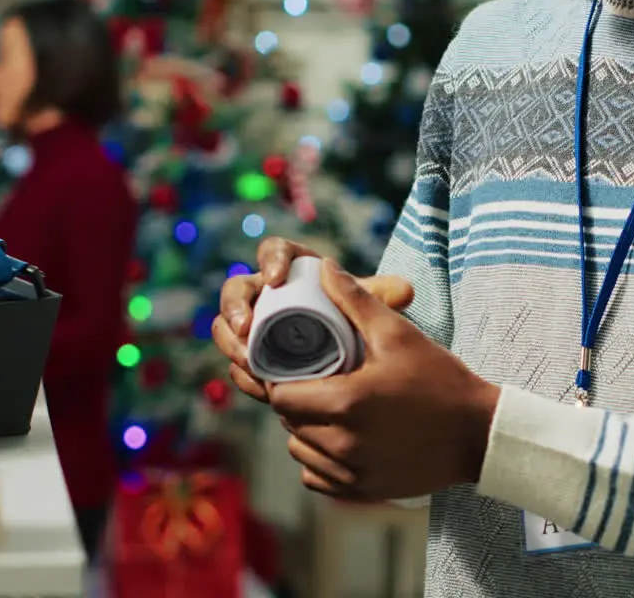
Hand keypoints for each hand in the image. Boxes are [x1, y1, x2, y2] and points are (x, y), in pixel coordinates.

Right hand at [213, 238, 414, 403]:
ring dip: (230, 342)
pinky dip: (240, 370)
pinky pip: (236, 358)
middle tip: (246, 327)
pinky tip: (253, 382)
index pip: (272, 251)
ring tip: (246, 360)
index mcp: (292, 267)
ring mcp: (253, 325)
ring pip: (227, 326)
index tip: (276, 278)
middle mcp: (265, 293)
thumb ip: (383, 297)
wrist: (351, 355)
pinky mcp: (251, 354)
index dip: (269, 260)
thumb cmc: (356, 319)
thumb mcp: (370, 308)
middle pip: (237, 290)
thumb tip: (405, 292)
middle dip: (235, 307)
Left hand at [267, 258, 499, 500]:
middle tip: (314, 381)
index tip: (294, 367)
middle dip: (295, 400)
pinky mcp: (364, 490)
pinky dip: (321, 459)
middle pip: (288, 422)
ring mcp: (353, 472)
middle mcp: (343, 444)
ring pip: (300, 450)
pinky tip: (342, 439)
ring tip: (329, 409)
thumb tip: (325, 268)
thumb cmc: (441, 381)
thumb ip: (356, 300)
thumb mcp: (399, 334)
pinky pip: (318, 478)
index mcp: (346, 403)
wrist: (479, 434)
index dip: (280, 379)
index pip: (281, 396)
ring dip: (305, 430)